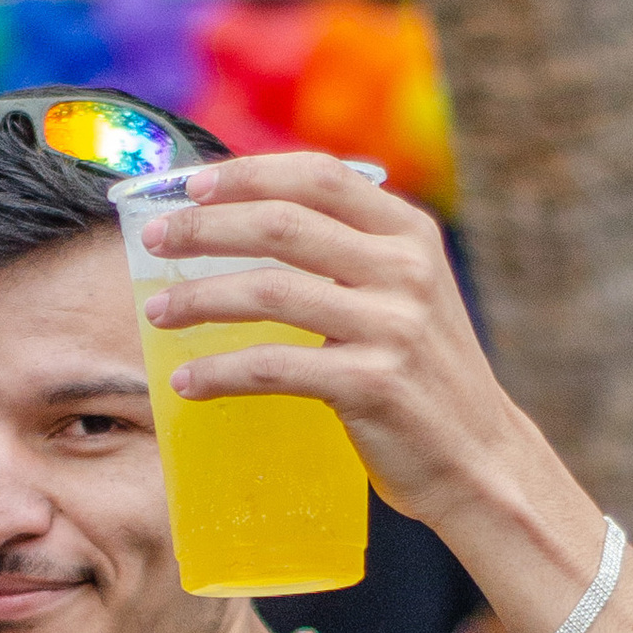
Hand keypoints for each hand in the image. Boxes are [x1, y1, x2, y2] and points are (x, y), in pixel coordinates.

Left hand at [135, 150, 607, 607]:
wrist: (477, 458)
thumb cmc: (422, 375)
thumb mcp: (405, 291)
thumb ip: (350, 250)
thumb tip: (250, 217)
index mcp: (410, 233)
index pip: (316, 176)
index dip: (245, 174)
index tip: (188, 184)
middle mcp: (405, 269)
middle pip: (280, 224)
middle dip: (205, 228)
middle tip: (155, 241)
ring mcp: (392, 326)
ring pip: (268, 292)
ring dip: (198, 300)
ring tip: (156, 313)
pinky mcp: (372, 384)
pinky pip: (273, 367)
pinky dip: (219, 372)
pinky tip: (186, 381)